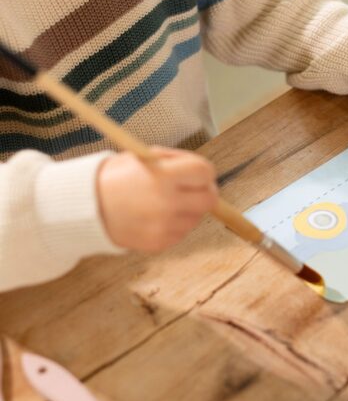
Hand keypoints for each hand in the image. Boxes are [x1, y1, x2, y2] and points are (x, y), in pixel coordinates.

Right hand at [96, 147, 217, 251]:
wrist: (85, 207)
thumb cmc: (116, 177)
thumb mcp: (144, 157)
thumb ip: (176, 162)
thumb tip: (204, 172)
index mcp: (163, 177)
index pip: (205, 172)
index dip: (203, 170)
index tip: (196, 172)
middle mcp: (167, 203)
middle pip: (210, 199)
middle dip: (204, 191)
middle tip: (193, 188)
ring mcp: (163, 226)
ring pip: (197, 217)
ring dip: (189, 208)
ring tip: (167, 201)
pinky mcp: (158, 243)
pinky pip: (181, 232)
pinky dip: (175, 224)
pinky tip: (157, 215)